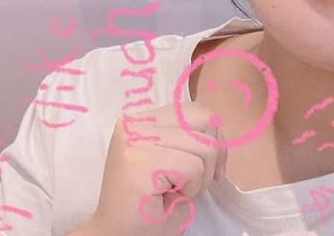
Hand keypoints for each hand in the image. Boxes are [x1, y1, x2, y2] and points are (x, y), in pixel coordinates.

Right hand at [86, 102, 225, 235]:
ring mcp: (134, 137)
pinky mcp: (138, 160)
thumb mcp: (173, 162)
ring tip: (176, 190)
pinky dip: (191, 188)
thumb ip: (187, 141)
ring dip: (200, 177)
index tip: (208, 171)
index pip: (197, 111)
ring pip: (204, 146)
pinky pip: (193, 167)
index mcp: (141, 120)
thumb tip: (217, 135)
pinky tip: (168, 196)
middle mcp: (134, 122)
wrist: (117, 235)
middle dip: (212, 158)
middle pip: (205, 120)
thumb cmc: (148, 207)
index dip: (214, 141)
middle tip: (193, 184)